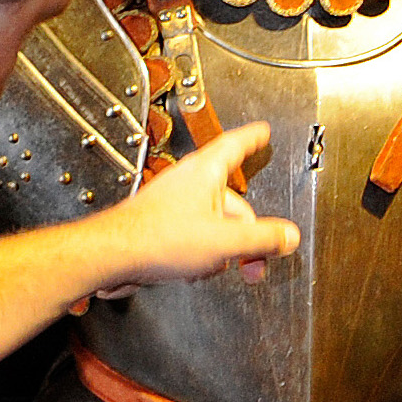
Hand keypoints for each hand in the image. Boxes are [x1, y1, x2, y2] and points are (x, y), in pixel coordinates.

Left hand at [76, 123, 299, 299]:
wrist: (113, 255)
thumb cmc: (158, 238)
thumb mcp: (225, 242)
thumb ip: (262, 239)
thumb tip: (288, 236)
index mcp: (206, 173)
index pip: (236, 146)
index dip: (253, 139)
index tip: (263, 132)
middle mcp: (190, 183)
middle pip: (236, 203)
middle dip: (249, 235)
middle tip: (256, 261)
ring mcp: (176, 204)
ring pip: (218, 224)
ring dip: (226, 249)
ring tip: (218, 266)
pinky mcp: (165, 224)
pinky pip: (199, 235)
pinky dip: (205, 252)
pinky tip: (198, 268)